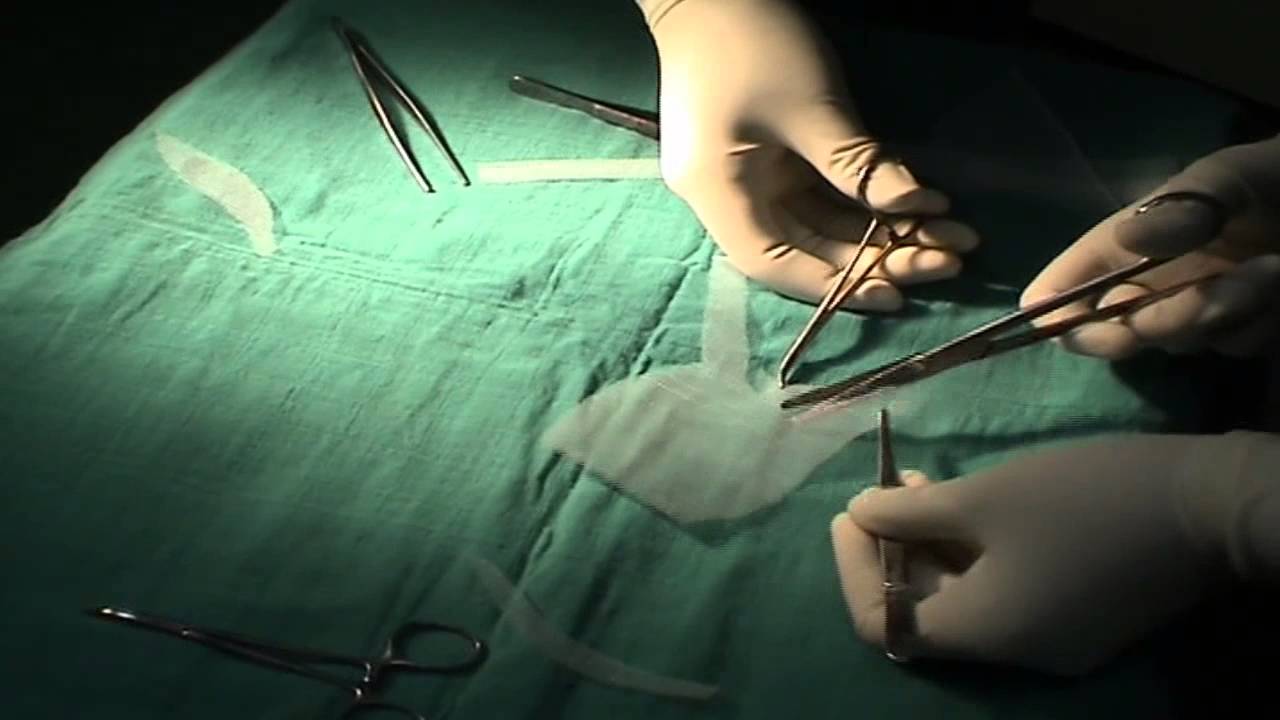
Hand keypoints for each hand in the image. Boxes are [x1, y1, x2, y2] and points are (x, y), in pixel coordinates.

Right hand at [642, 0, 978, 310]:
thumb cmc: (753, 43)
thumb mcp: (811, 108)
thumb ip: (860, 168)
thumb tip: (923, 210)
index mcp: (718, 194)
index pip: (776, 263)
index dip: (836, 285)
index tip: (897, 293)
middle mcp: (727, 197)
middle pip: (804, 248)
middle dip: (876, 257)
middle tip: (949, 259)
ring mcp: (746, 176)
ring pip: (817, 222)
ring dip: (878, 231)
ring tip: (947, 236)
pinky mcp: (766, 155)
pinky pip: (817, 192)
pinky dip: (861, 200)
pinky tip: (913, 207)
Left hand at [829, 434, 1252, 675]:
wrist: (1209, 504)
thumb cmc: (1085, 499)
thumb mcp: (985, 498)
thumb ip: (911, 512)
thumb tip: (860, 515)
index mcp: (986, 634)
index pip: (886, 624)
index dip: (856, 569)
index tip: (846, 513)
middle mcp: (1015, 652)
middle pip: (925, 611)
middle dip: (893, 548)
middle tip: (882, 489)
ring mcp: (1051, 639)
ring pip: (965, 598)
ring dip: (932, 544)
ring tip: (918, 482)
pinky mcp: (1079, 616)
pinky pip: (1004, 592)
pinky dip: (973, 553)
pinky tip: (964, 502)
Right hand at [1021, 134, 1279, 357]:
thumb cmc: (1263, 176)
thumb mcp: (1224, 178)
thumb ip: (1182, 209)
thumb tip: (1128, 238)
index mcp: (1119, 248)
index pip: (1059, 292)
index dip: (1054, 318)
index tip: (1092, 328)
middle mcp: (1142, 287)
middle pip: (1118, 333)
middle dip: (1172, 317)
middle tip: (1234, 286)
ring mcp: (1185, 312)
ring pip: (1179, 343)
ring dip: (1226, 313)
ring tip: (1273, 267)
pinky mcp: (1230, 330)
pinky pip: (1227, 347)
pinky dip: (1254, 325)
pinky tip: (1278, 289)